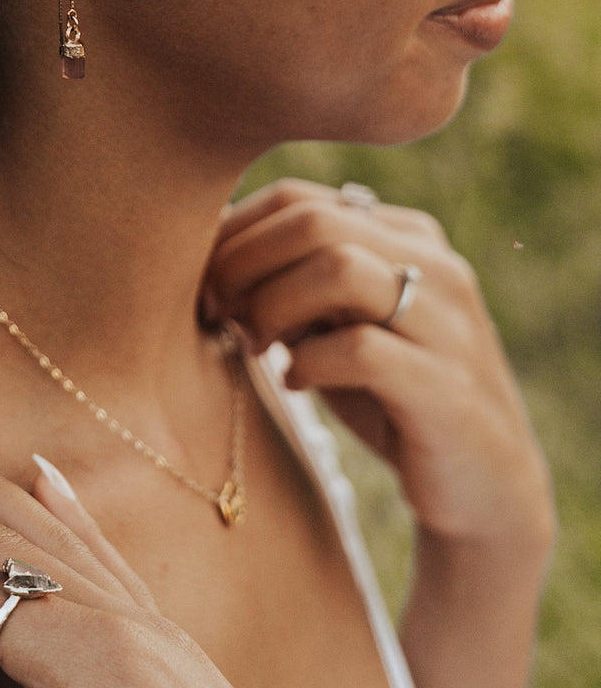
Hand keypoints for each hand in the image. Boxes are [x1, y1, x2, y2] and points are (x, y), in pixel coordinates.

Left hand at [204, 179, 555, 547]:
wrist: (486, 487)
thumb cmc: (390, 398)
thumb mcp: (336, 329)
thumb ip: (292, 285)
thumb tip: (205, 255)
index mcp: (406, 236)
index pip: (298, 200)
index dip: (232, 235)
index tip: (201, 283)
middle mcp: (435, 265)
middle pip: (313, 221)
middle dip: (243, 264)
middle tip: (217, 313)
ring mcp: (447, 323)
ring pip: (339, 268)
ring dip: (273, 306)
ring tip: (256, 344)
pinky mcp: (447, 387)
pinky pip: (360, 349)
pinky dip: (308, 362)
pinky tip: (295, 383)